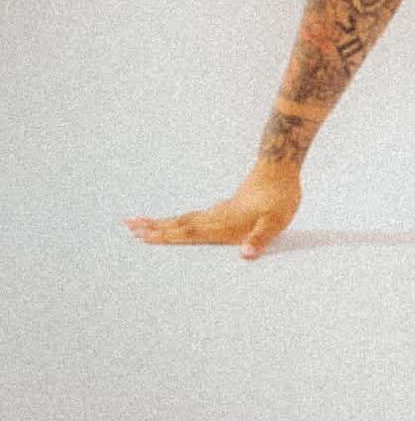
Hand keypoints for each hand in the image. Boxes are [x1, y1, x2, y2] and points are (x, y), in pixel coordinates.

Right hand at [123, 164, 301, 259]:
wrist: (281, 165)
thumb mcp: (275, 220)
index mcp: (223, 224)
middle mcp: (216, 217)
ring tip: (145, 223)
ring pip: (186, 219)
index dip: (165, 236)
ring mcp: (220, 210)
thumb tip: (245, 255)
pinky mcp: (227, 207)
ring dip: (164, 223)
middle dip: (154, 227)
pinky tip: (181, 223)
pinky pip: (197, 216)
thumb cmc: (280, 196)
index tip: (141, 235)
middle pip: (179, 224)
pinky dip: (182, 220)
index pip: (188, 232)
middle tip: (128, 226)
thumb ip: (260, 238)